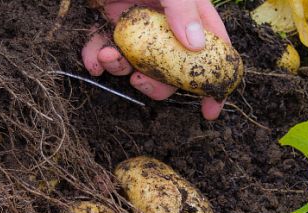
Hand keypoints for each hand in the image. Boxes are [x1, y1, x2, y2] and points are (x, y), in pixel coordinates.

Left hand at [82, 0, 229, 119]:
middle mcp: (164, 18)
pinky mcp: (106, 19)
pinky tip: (91, 59)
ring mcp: (135, 21)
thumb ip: (182, 7)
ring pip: (137, 62)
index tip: (210, 109)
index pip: (213, 46)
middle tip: (142, 83)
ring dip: (121, 69)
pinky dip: (97, 60)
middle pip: (173, 65)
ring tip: (107, 58)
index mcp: (188, 7)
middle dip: (158, 82)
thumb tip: (195, 45)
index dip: (216, 79)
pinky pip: (106, 50)